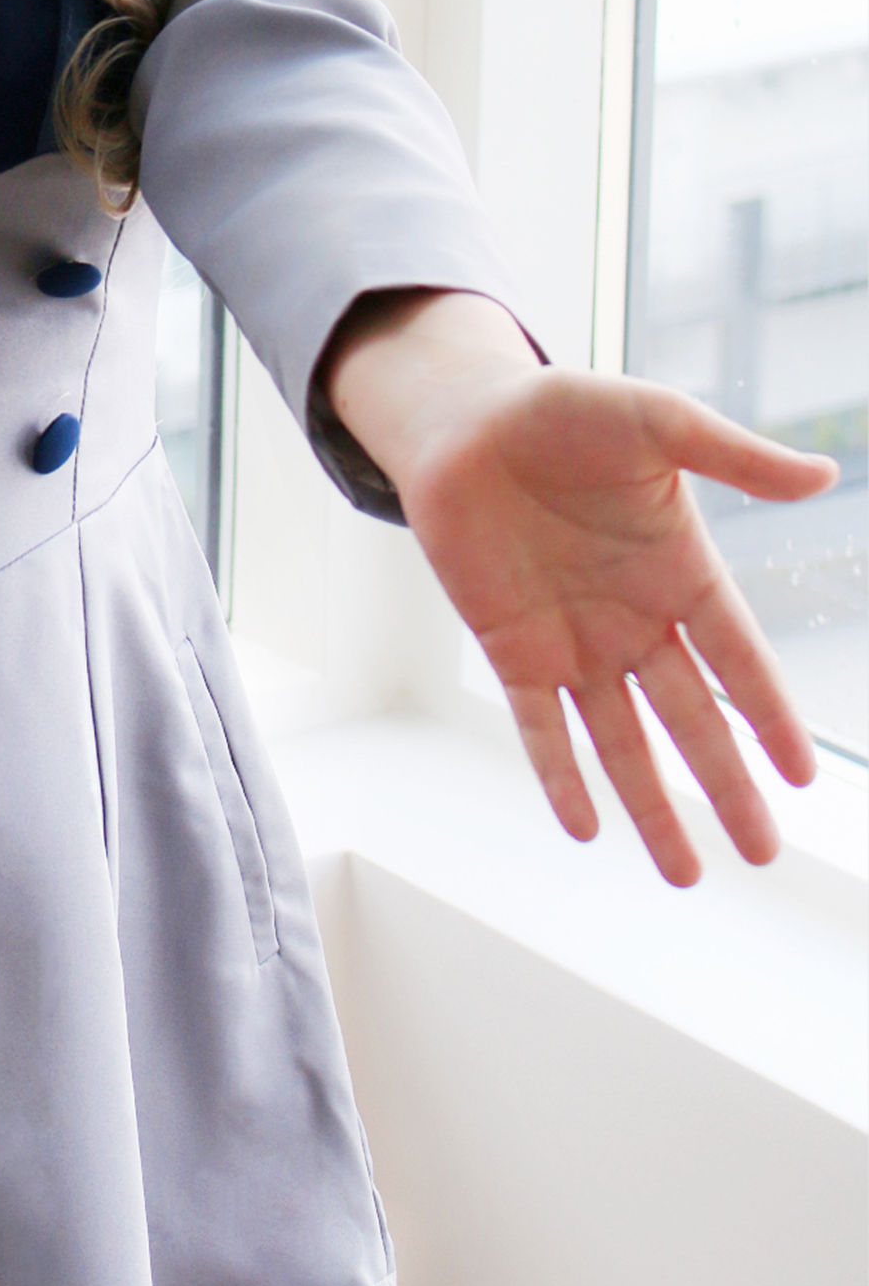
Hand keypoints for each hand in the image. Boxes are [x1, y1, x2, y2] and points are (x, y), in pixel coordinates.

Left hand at [326, 293, 830, 883]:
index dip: (768, 716)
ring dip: (651, 805)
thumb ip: (733, 456)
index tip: (801, 776)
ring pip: (621, 741)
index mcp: (681, 572)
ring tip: (687, 873)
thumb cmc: (563, 412)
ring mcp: (573, 641)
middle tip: (762, 852)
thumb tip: (822, 476)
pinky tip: (586, 825)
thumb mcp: (656, 422)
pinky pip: (541, 725)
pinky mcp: (512, 649)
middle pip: (689, 719)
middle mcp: (634, 620)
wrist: (462, 419)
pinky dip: (560, 774)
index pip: (738, 660)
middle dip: (724, 787)